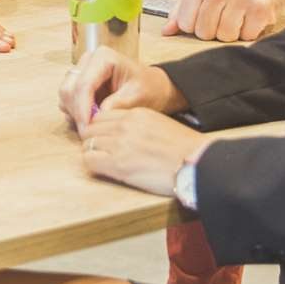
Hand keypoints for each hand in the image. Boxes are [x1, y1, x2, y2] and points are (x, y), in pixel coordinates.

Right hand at [58, 46, 184, 135]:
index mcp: (103, 57)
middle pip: (69, 88)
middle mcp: (88, 61)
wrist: (153, 88)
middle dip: (77, 111)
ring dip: (74, 113)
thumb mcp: (139, 96)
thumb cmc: (149, 88)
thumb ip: (119, 104)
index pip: (84, 84)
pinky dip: (74, 113)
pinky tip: (91, 120)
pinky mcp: (78, 83)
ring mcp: (81, 71)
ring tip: (93, 125)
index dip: (82, 107)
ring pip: (65, 95)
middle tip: (89, 131)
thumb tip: (97, 116)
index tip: (87, 127)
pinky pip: (67, 100)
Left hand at [80, 106, 207, 195]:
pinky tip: (104, 169)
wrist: (197, 162)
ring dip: (92, 152)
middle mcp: (124, 125)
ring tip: (104, 161)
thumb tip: (123, 134)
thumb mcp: (159, 125)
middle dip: (92, 139)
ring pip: (87, 143)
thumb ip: (138, 125)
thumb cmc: (184, 149)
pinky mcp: (118, 164)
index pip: (102, 115)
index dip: (99, 128)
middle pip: (91, 127)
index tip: (103, 138)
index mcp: (135, 114)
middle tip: (100, 151)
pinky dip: (92, 164)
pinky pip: (89, 160)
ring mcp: (120, 144)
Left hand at [164, 0, 284, 40]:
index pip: (185, 23)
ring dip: (230, 34)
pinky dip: (247, 34)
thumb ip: (179, 12)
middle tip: (221, 19)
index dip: (193, 27)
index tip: (202, 18)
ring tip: (235, 19)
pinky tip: (248, 20)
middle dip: (212, 32)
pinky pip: (247, 37)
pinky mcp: (261, 9)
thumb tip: (166, 32)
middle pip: (205, 32)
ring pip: (225, 36)